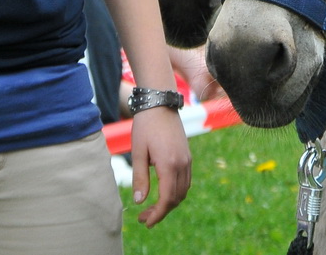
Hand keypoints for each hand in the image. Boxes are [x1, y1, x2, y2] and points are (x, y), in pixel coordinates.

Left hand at [131, 107, 191, 226]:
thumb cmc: (145, 126)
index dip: (158, 214)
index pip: (167, 199)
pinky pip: (185, 180)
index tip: (146, 222)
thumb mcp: (138, 152)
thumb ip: (140, 178)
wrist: (160, 103)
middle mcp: (182, 164)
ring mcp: (187, 159)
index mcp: (169, 164)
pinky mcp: (187, 155)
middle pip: (176, 198)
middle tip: (144, 217)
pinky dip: (176, 191)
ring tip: (152, 207)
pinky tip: (162, 192)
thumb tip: (139, 201)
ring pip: (183, 191)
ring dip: (170, 202)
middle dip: (162, 211)